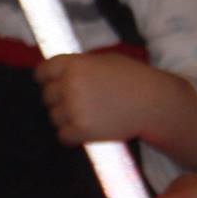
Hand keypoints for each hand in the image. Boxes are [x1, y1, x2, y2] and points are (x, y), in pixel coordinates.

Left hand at [34, 51, 161, 146]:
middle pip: (47, 96)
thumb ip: (80, 66)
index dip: (46, 78)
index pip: (43, 71)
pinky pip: (63, 135)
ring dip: (65, 118)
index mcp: (74, 64)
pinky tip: (84, 131)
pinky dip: (71, 135)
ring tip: (85, 116)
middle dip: (58, 100)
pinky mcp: (81, 130)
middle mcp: (70, 85)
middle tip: (76, 103)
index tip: (50, 83)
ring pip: (54, 117)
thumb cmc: (134, 79)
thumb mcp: (104, 61)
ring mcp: (74, 108)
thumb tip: (62, 71)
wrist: (153, 103)